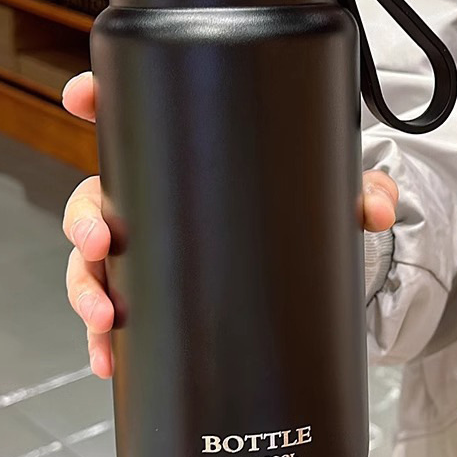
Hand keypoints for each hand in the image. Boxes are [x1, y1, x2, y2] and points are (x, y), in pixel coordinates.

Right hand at [62, 72, 399, 378]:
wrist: (293, 275)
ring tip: (103, 317)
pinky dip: (103, 339)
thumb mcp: (322, 200)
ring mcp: (145, 253)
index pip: (129, 121)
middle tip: (103, 239)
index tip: (80, 96)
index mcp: (178, 162)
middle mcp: (150, 205)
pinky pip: (111, 315)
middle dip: (83, 219)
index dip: (95, 101)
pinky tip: (109, 360)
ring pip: (90, 263)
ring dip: (84, 287)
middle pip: (91, 200)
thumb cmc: (289, 217)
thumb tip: (377, 207)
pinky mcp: (151, 298)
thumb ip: (355, 194)